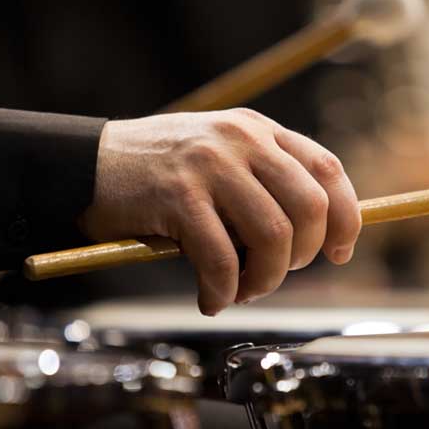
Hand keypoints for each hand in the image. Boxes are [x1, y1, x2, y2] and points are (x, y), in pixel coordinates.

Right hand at [79, 109, 360, 314]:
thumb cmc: (157, 176)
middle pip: (310, 207)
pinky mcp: (178, 196)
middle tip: (271, 274)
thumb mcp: (220, 160)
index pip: (328, 170)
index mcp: (258, 130)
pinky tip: (210, 298)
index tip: (340, 253)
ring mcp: (210, 165)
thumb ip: (264, 184)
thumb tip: (316, 238)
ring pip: (273, 236)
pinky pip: (223, 258)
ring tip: (241, 292)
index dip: (345, 218)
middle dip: (301, 256)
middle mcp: (241, 140)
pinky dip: (224, 290)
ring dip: (264, 280)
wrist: (83, 166)